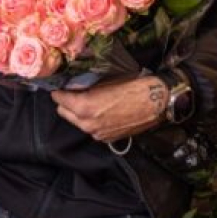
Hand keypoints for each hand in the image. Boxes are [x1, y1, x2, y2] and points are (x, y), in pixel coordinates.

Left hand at [51, 76, 166, 141]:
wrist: (157, 102)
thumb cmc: (134, 86)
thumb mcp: (106, 80)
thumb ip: (85, 85)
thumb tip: (72, 83)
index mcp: (85, 107)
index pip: (59, 99)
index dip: (59, 90)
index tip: (61, 84)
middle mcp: (88, 124)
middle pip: (63, 112)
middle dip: (66, 102)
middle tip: (73, 91)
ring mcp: (97, 133)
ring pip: (76, 122)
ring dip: (77, 112)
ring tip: (88, 99)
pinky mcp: (107, 138)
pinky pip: (90, 128)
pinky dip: (90, 120)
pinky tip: (100, 110)